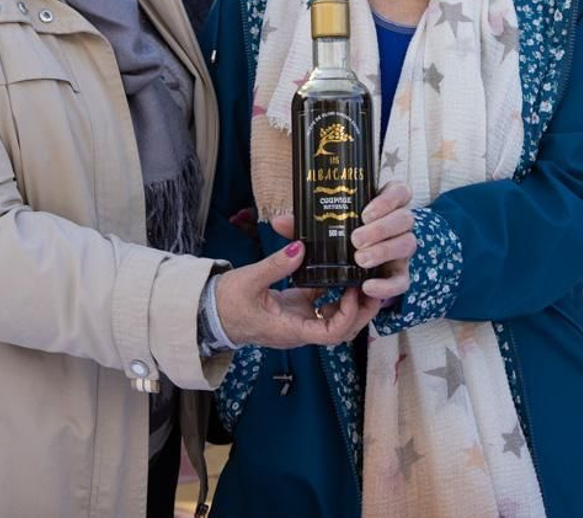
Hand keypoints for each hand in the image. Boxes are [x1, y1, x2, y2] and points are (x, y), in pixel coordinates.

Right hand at [214, 240, 381, 349]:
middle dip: (361, 311)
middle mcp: (300, 330)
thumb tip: (300, 248)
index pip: (330, 334)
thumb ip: (275, 265)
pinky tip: (340, 272)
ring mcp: (299, 321)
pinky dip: (334, 292)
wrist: (209, 314)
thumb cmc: (226, 303)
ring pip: (335, 319)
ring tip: (362, 278)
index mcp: (290, 330)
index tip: (352, 291)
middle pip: (342, 330)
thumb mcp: (248, 281)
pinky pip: (321, 305)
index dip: (348, 315)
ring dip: (352, 303)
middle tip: (372, 286)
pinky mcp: (295, 310)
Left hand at [266, 182, 414, 303]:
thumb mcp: (320, 228)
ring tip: (360, 259)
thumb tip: (278, 222)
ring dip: (384, 252)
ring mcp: (401, 249)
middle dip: (381, 229)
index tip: (365, 213)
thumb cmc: (335, 237)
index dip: (388, 200)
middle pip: (405, 219)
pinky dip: (387, 286)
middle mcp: (398, 225)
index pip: (400, 192)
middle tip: (356, 239)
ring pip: (407, 244)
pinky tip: (367, 287)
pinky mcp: (399, 274)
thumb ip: (303, 224)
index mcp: (383, 205)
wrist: (345, 268)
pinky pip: (402, 280)